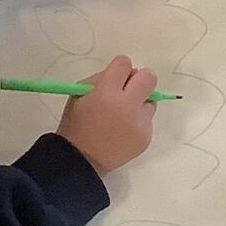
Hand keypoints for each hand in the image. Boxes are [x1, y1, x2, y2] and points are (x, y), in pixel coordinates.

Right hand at [59, 55, 159, 173]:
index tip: (116, 76)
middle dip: (139, 79)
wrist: (82, 161)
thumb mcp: (78, 96)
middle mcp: (127, 105)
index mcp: (106, 92)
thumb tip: (121, 75)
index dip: (120, 68)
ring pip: (150, 100)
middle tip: (128, 90)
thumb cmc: (76, 126)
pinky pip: (147, 120)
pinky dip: (137, 122)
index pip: (125, 63)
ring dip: (139, 103)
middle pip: (148, 77)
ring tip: (122, 116)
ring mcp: (139, 122)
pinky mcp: (146, 137)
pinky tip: (122, 131)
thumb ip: (100, 80)